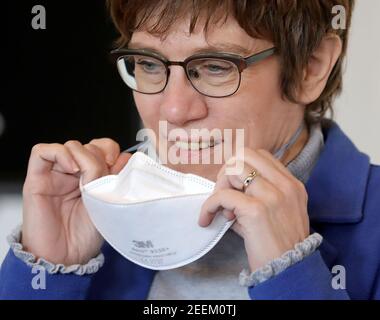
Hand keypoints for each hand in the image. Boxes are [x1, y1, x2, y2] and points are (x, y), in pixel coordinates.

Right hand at [22, 138, 131, 264]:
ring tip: (85, 177)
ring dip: (82, 156)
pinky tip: (70, 168)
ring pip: (70, 145)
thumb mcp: (108, 202)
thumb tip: (126, 158)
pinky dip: (59, 153)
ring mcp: (56, 175)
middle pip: (89, 145)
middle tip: (100, 175)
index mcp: (93, 177)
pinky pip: (42, 152)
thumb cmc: (85, 236)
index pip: (103, 148)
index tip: (116, 164)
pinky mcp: (37, 179)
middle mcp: (76, 174)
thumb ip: (115, 179)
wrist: (65, 256)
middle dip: (99, 156)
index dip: (111, 151)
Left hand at [199, 148, 309, 271]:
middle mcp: (285, 185)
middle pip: (245, 154)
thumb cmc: (278, 245)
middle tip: (224, 194)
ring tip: (221, 210)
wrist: (289, 271)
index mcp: (291, 184)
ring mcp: (272, 196)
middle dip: (227, 171)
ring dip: (220, 187)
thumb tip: (224, 193)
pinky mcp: (256, 210)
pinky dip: (209, 205)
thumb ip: (255, 196)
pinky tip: (207, 219)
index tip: (234, 187)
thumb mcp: (275, 214)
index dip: (240, 166)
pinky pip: (222, 195)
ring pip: (234, 169)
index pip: (260, 155)